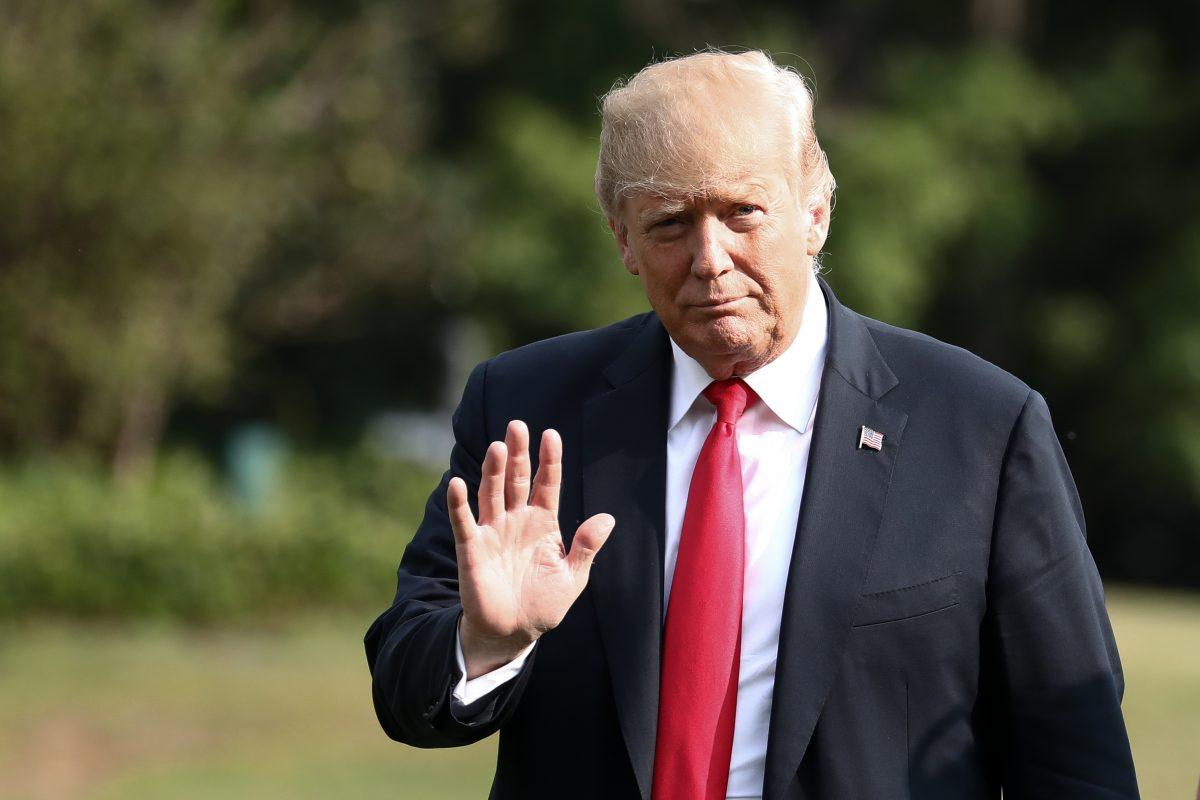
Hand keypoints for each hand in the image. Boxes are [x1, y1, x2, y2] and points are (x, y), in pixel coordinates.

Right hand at [448, 420, 614, 678]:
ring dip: (493, 471)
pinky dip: (459, 504)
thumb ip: (586, 547)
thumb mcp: (573, 576)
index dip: (549, 460)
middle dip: (518, 454)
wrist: (514, 632)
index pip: (547, 484)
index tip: (551, 434)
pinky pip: (464, 522)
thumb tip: (607, 518)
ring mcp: (493, 532)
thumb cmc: (544, 603)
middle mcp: (517, 520)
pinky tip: (457, 484)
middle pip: (517, 480)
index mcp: (543, 523)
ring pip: (492, 493)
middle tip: (517, 425)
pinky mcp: (473, 549)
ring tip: (497, 447)